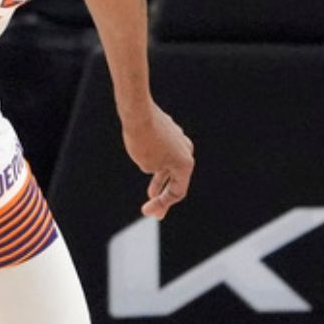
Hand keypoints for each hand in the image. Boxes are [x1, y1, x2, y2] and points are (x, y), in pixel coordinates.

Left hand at [122, 103, 193, 219]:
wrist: (138, 112)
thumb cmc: (143, 141)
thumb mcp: (147, 164)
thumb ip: (155, 170)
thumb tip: (156, 165)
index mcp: (186, 163)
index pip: (178, 191)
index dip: (162, 204)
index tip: (147, 211)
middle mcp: (186, 150)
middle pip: (176, 179)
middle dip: (163, 196)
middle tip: (154, 210)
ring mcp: (178, 138)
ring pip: (169, 164)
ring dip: (160, 180)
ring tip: (151, 192)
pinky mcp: (168, 130)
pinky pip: (163, 151)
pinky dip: (157, 162)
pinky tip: (147, 164)